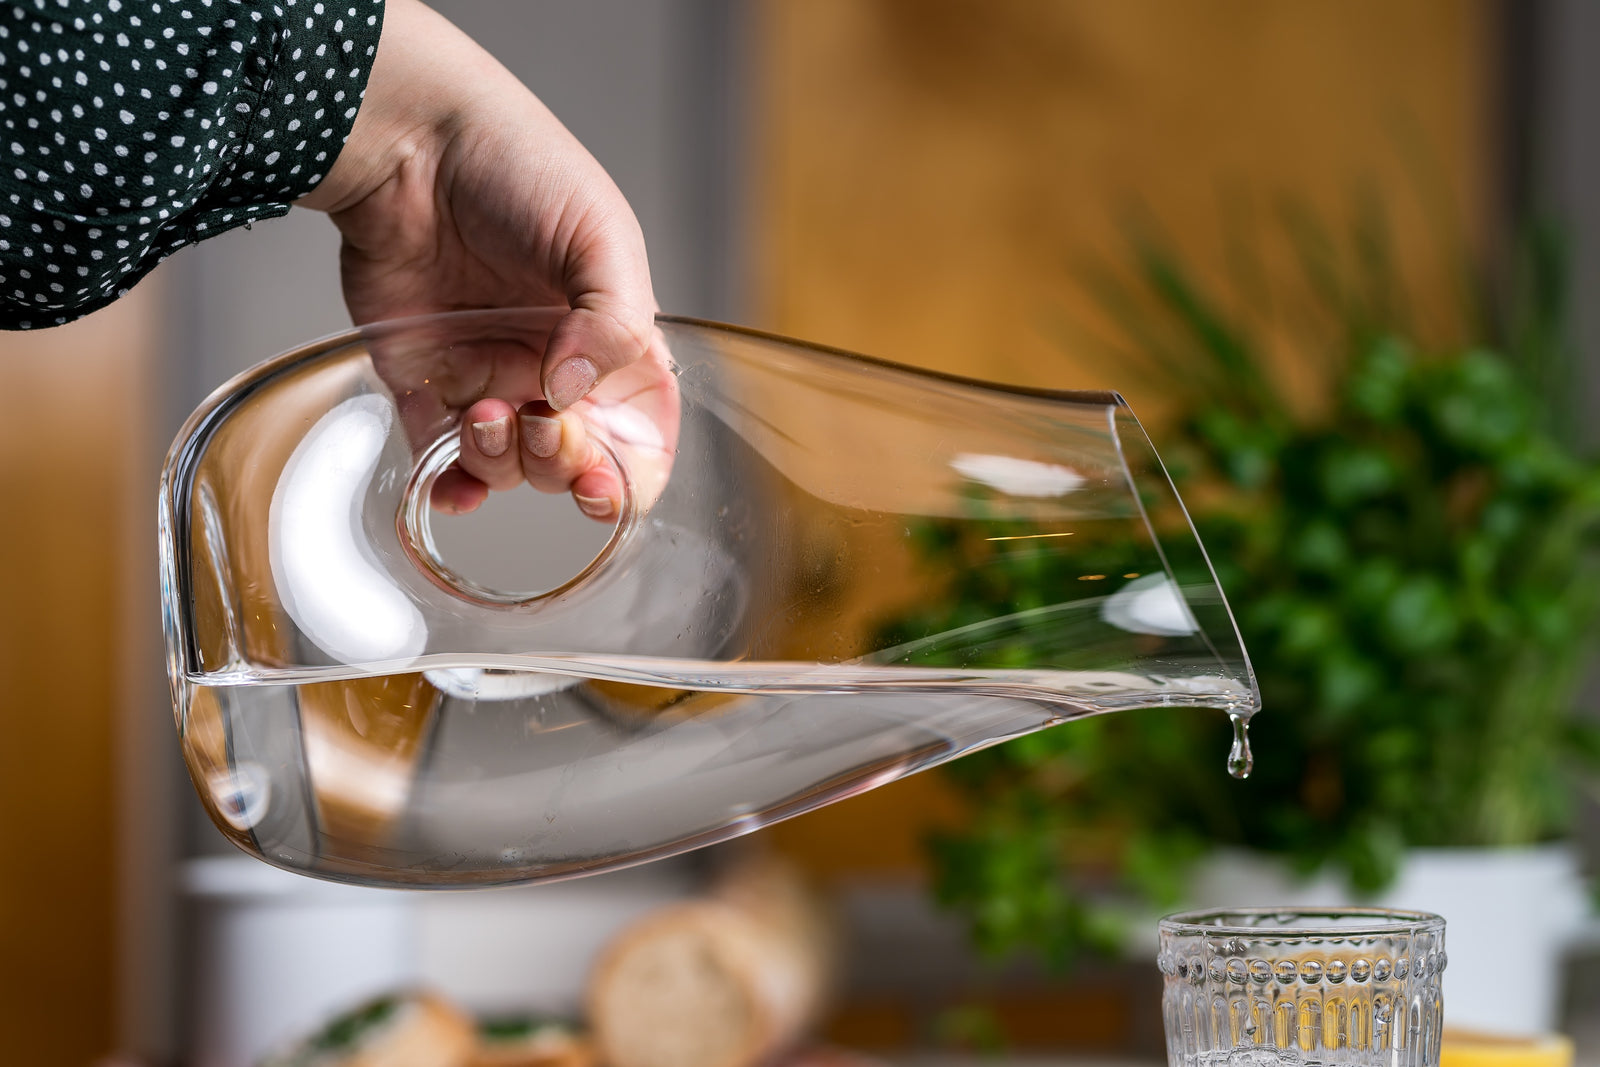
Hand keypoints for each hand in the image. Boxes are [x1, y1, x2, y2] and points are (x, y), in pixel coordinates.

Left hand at [298, 0, 673, 519]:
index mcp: (611, 340)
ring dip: (503, 461)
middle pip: (572, 461)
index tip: (607, 486)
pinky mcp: (424, 382)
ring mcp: (489, 380)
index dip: (630, 473)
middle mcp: (554, 370)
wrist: (409, 140)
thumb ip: (612, 319)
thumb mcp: (598, 232)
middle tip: (543, 423)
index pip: (638, 432)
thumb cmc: (516, 165)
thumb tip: (573, 394)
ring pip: (508, 466)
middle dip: (561, 464)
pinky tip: (450, 486)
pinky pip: (437, 458)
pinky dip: (446, 485)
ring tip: (483, 411)